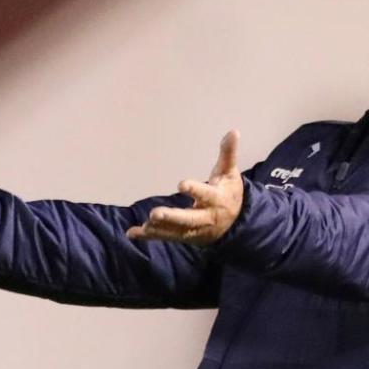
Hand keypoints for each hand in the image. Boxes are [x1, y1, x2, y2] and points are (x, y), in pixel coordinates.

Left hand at [127, 130, 242, 245]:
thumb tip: (233, 131)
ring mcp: (195, 230)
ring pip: (176, 232)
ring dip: (160, 229)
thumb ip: (228, 154)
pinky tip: (133, 233)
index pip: (206, 194)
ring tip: (145, 224)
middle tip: (154, 214)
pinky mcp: (186, 236)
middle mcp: (206, 218)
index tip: (181, 184)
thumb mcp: (229, 172)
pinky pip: (167, 237)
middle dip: (172, 218)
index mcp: (217, 199)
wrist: (235, 222)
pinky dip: (150, 236)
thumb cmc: (228, 191)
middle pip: (189, 220)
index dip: (195, 190)